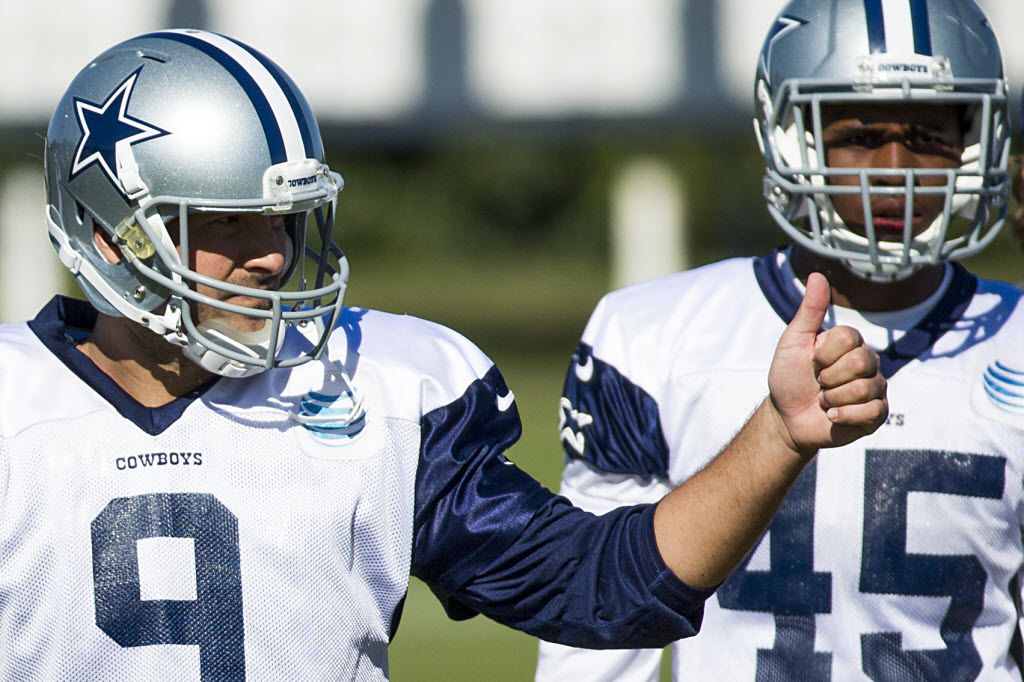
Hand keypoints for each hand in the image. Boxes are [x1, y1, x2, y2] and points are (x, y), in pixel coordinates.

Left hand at [766, 272, 887, 456]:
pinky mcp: (876, 414)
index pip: (849, 338)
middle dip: (829, 377)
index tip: (812, 361)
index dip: (824, 354)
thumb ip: (809, 311)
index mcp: (849, 343)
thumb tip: (817, 275)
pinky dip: (843, 415)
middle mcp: (868, 362)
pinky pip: (871, 411)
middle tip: (818, 383)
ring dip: (833, 398)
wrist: (786, 417)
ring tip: (824, 400)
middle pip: (861, 362)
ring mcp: (875, 388)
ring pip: (865, 388)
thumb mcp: (793, 342)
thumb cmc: (788, 377)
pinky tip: (832, 415)